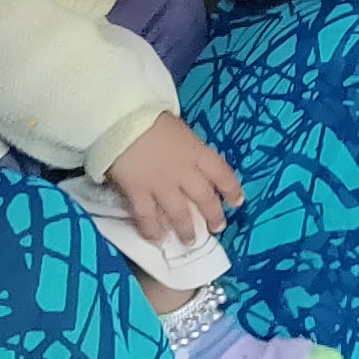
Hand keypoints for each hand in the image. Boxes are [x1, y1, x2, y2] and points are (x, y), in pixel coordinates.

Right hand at [103, 112, 243, 246]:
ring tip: (189, 240)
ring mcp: (161, 184)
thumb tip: (191, 161)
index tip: (237, 202)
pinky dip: (152, 229)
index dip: (232, 189)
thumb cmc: (151, 119)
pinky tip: (157, 238)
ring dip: (186, 229)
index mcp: (197, 152)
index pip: (222, 173)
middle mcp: (184, 171)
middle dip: (213, 215)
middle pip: (204, 198)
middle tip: (217, 227)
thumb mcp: (180, 130)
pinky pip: (147, 216)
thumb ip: (188, 149)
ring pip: (179, 213)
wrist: (120, 118)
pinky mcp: (137, 192)